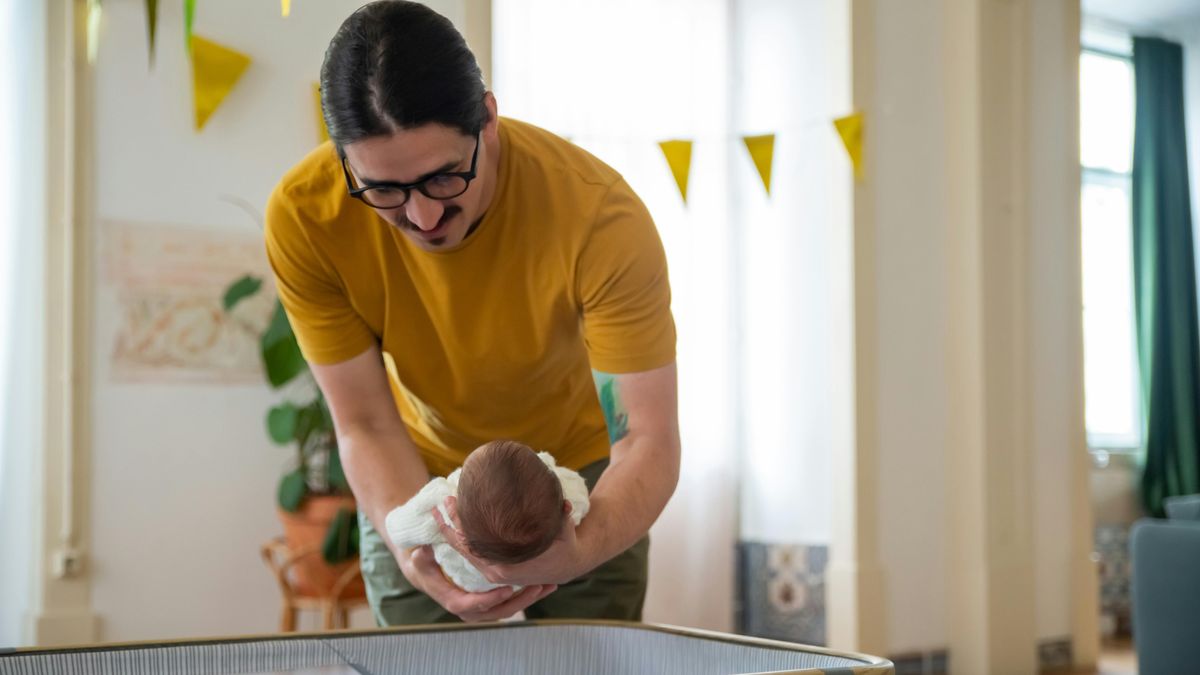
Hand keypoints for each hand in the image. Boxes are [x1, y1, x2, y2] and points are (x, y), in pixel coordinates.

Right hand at [396, 545, 556, 621]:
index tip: (507, 589)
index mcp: (455, 601)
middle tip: (537, 586)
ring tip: (549, 585)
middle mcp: (471, 610)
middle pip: (499, 611)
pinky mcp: (494, 601)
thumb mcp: (419, 560)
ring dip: (531, 598)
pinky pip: (513, 602)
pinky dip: (530, 594)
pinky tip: (546, 584)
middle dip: (521, 600)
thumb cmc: (425, 564)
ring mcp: (484, 607)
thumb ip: (421, 558)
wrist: (428, 572)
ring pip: (510, 608)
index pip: (474, 606)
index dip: (491, 599)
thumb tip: (421, 552)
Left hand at [434, 496, 588, 586]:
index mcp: (507, 566)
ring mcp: (494, 573)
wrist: (568, 566)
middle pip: (464, 546)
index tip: (449, 502)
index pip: (473, 543)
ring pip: (465, 551)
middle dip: (451, 523)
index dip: (459, 522)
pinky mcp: (494, 572)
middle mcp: (497, 572)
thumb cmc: (565, 545)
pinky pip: (471, 555)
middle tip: (443, 500)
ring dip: (452, 532)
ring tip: (441, 510)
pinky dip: (460, 540)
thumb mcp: (565, 531)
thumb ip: (563, 518)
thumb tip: (564, 504)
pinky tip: (453, 524)